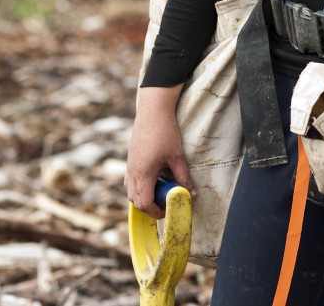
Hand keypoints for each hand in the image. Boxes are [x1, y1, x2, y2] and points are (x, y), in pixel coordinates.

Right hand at [125, 85, 193, 219]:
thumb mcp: (177, 156)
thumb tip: (193, 194)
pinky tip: (153, 178)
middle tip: (166, 203)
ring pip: (131, 191)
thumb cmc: (165, 132)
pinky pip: (130, 180)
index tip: (167, 210)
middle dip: (150, 207)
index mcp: (144, 174)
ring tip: (160, 191)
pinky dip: (139, 186)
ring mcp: (130, 165)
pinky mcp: (130, 159)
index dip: (155, 212)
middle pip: (136, 201)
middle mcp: (133, 172)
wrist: (153, 111)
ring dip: (144, 196)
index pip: (144, 203)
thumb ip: (184, 177)